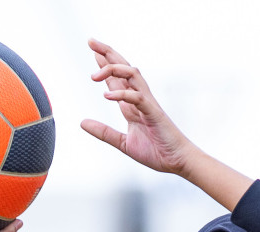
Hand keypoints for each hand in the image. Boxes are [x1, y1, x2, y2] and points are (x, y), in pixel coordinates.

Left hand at [80, 39, 196, 175]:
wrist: (177, 161)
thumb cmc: (156, 151)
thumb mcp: (124, 143)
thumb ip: (104, 133)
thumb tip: (82, 123)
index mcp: (132, 105)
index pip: (117, 78)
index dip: (104, 64)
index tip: (93, 50)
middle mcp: (140, 98)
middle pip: (123, 68)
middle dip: (107, 53)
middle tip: (91, 41)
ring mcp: (147, 103)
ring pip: (132, 75)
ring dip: (113, 69)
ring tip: (94, 75)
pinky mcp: (153, 112)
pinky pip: (137, 97)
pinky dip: (122, 94)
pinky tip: (107, 95)